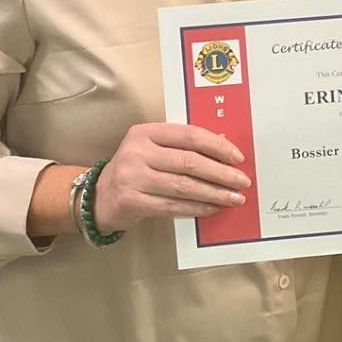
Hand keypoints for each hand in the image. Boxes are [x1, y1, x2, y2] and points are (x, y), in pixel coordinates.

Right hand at [93, 123, 250, 231]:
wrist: (100, 196)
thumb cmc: (135, 170)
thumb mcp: (151, 149)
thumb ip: (180, 148)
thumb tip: (224, 154)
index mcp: (145, 132)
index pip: (189, 135)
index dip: (217, 146)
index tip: (237, 157)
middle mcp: (138, 152)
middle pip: (190, 161)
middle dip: (221, 173)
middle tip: (241, 181)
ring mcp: (133, 178)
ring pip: (184, 186)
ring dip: (214, 193)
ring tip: (233, 198)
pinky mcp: (133, 201)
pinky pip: (174, 205)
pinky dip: (197, 207)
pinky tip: (212, 208)